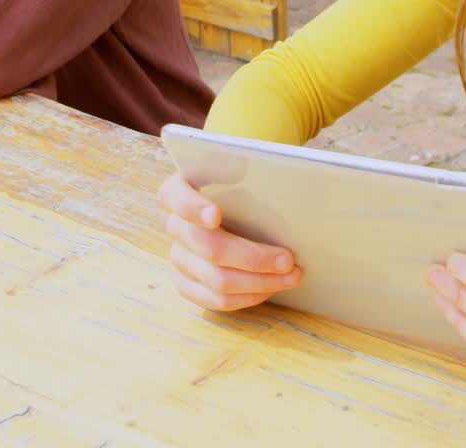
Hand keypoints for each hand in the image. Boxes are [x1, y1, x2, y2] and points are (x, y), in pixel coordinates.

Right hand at [160, 173, 301, 310]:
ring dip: (258, 282)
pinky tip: (270, 288)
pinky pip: (214, 300)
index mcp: (180, 189)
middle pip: (209, 248)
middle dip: (252, 258)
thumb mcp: (248, 167)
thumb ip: (248, 165)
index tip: (215, 216)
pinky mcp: (188, 282)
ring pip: (216, 280)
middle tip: (287, 260)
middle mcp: (176, 225)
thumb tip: (255, 173)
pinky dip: (247, 297)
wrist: (246, 205)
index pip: (175, 197)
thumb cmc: (248, 183)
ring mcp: (180, 256)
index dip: (192, 208)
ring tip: (291, 276)